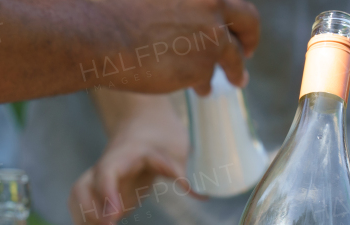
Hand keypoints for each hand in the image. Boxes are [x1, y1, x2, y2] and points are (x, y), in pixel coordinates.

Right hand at [68, 93, 192, 224]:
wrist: (144, 129)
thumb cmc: (159, 139)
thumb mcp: (173, 150)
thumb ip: (177, 170)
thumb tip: (196, 193)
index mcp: (120, 156)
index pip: (106, 173)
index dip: (106, 195)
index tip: (113, 217)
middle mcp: (102, 169)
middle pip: (82, 191)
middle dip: (92, 217)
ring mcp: (96, 183)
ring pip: (78, 204)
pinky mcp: (98, 197)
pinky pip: (84, 213)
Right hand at [92, 0, 259, 94]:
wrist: (100, 36)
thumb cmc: (113, 11)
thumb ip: (179, 5)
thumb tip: (184, 22)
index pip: (231, 1)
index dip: (235, 14)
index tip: (236, 25)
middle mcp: (215, 5)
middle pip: (247, 23)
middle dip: (250, 39)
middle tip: (248, 52)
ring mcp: (211, 37)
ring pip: (232, 56)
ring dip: (235, 69)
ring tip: (235, 79)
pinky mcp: (201, 66)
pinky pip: (209, 78)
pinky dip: (206, 84)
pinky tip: (202, 90)